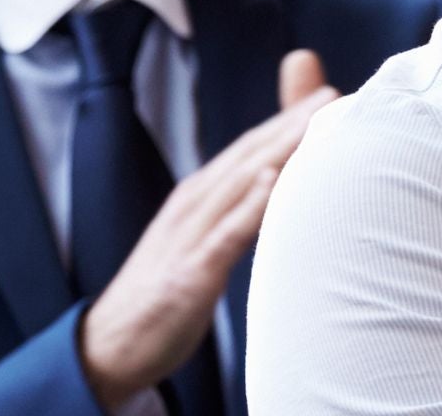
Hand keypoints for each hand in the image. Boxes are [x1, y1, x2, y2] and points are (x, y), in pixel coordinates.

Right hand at [77, 49, 333, 404]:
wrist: (108, 347)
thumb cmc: (163, 295)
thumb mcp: (201, 246)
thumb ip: (236, 217)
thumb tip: (270, 193)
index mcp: (198, 199)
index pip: (249, 150)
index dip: (287, 121)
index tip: (329, 94)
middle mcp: (193, 208)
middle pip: (248, 156)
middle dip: (290, 122)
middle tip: (333, 93)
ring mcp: (189, 239)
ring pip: (239, 184)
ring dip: (277, 150)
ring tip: (314, 121)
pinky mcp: (188, 275)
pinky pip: (224, 236)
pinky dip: (249, 207)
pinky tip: (271, 182)